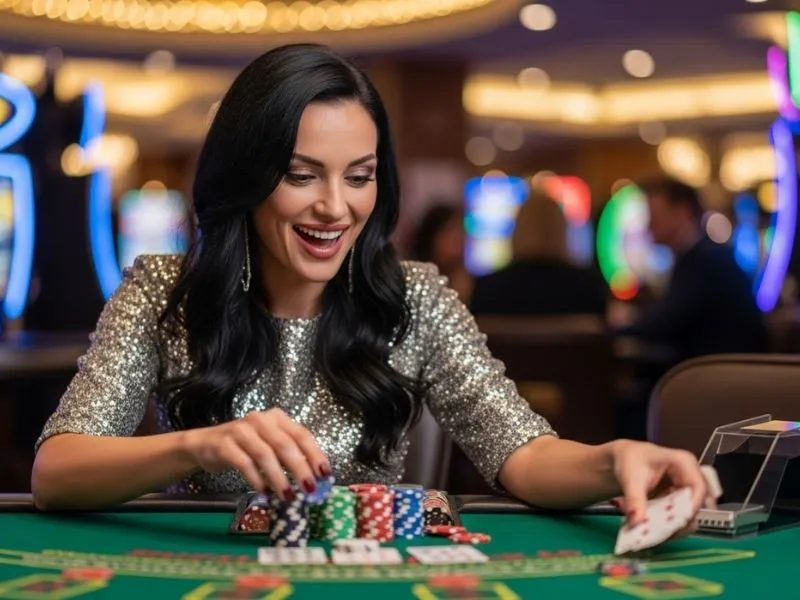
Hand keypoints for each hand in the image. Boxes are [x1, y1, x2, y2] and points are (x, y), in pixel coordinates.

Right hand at [183, 408, 329, 498]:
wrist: (205, 445)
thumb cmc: (245, 447)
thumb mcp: (270, 446)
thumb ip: (290, 456)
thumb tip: (314, 478)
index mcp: (277, 418)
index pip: (302, 435)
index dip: (315, 455)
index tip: (325, 474)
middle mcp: (260, 420)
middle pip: (285, 444)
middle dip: (300, 468)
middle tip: (310, 489)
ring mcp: (241, 430)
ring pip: (265, 454)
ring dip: (279, 477)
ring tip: (288, 495)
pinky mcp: (224, 444)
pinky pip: (244, 463)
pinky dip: (256, 479)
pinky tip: (263, 492)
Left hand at [611, 440, 709, 530]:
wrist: (624, 458)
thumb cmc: (630, 460)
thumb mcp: (630, 477)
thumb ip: (634, 499)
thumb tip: (637, 522)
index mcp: (684, 462)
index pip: (698, 487)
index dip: (690, 507)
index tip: (674, 523)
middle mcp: (691, 477)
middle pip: (696, 505)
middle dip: (678, 522)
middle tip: (657, 532)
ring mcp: (687, 491)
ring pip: (688, 516)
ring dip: (670, 527)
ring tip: (648, 531)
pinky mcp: (680, 503)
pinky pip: (678, 519)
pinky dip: (665, 526)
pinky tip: (649, 528)